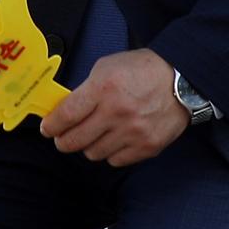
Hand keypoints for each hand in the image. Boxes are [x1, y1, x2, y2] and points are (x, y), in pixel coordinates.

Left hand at [40, 48, 187, 167]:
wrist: (181, 80)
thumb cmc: (141, 70)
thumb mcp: (106, 67)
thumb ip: (85, 90)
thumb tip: (64, 111)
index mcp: (104, 88)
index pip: (66, 116)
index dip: (51, 126)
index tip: (47, 129)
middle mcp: (117, 113)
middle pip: (75, 141)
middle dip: (63, 141)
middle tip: (63, 138)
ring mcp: (133, 132)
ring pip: (93, 154)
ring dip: (89, 146)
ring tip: (94, 135)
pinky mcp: (147, 147)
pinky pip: (115, 161)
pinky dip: (110, 152)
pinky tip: (114, 140)